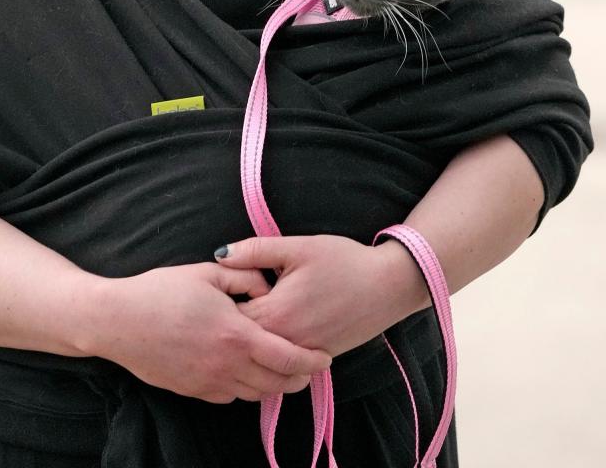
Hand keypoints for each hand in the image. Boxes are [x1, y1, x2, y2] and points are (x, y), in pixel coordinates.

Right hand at [85, 262, 331, 403]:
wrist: (118, 321)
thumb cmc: (160, 291)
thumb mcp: (206, 273)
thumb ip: (244, 277)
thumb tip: (266, 285)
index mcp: (236, 336)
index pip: (288, 358)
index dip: (312, 361)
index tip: (325, 357)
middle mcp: (226, 366)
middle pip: (277, 384)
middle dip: (299, 378)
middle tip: (309, 366)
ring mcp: (208, 383)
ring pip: (255, 394)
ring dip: (273, 385)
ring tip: (281, 369)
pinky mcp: (192, 391)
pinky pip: (229, 395)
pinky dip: (245, 386)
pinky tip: (244, 370)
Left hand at [215, 235, 428, 356]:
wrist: (387, 286)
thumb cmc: (343, 261)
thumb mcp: (297, 246)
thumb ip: (255, 250)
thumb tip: (220, 253)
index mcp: (275, 313)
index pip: (229, 318)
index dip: (220, 302)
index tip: (218, 287)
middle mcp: (286, 342)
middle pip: (243, 340)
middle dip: (232, 322)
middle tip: (227, 300)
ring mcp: (301, 354)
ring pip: (262, 353)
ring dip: (252, 337)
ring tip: (248, 313)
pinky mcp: (316, 358)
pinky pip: (283, 359)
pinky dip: (273, 346)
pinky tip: (274, 325)